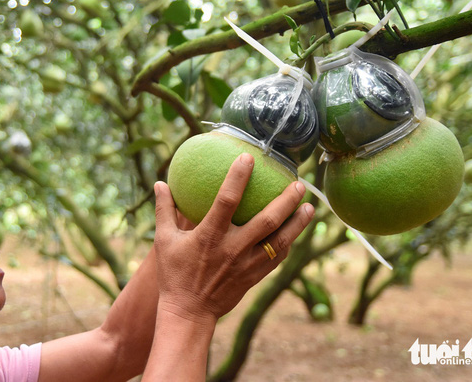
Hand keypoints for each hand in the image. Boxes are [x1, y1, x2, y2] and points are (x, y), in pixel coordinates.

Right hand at [153, 152, 313, 324]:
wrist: (188, 313)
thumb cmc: (174, 274)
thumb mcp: (163, 240)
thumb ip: (164, 210)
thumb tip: (160, 184)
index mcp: (210, 236)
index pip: (227, 201)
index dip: (238, 178)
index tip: (249, 158)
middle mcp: (232, 249)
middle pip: (267, 221)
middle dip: (286, 201)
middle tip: (298, 183)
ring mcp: (246, 265)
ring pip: (280, 241)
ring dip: (298, 223)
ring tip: (311, 206)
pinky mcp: (254, 277)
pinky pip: (277, 258)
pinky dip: (289, 244)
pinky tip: (296, 232)